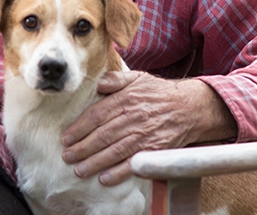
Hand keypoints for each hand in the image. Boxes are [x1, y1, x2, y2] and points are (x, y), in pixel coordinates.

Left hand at [60, 72, 236, 185]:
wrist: (190, 107)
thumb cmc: (160, 93)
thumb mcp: (138, 78)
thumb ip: (116, 79)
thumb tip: (98, 83)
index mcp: (126, 99)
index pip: (96, 114)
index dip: (79, 127)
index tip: (66, 137)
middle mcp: (133, 117)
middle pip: (102, 135)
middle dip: (81, 148)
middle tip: (67, 156)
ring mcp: (144, 134)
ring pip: (114, 150)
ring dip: (94, 162)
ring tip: (79, 169)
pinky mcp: (155, 149)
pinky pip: (134, 163)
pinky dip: (119, 172)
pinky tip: (105, 178)